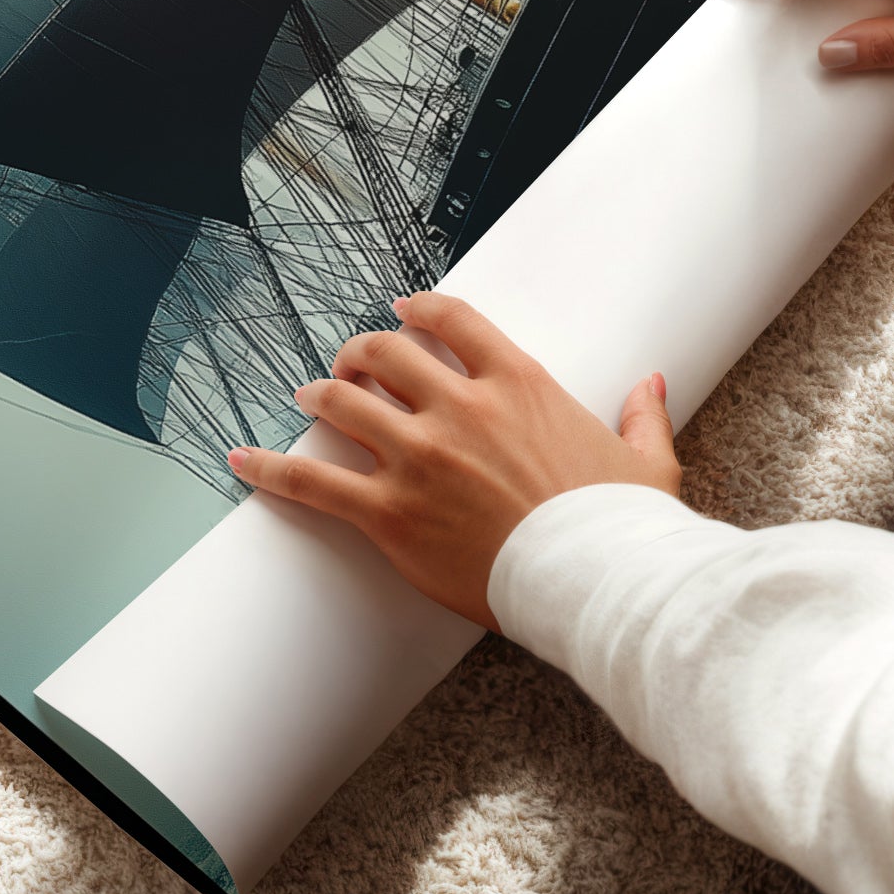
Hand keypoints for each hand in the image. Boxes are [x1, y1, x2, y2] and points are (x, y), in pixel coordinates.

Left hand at [227, 292, 678, 630]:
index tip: (400, 311)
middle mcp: (461, 407)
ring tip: (306, 397)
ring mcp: (420, 457)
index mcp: (519, 384)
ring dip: (320, 395)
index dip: (417, 310)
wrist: (597, 582)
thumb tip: (651, 383)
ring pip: (344, 402)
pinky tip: (242, 459)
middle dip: (359, 352)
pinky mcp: (391, 512)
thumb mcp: (645, 461)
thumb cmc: (622, 527)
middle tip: (348, 363)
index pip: (452, 320)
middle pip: (385, 353)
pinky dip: (271, 468)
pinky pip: (314, 481)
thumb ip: (642, 415)